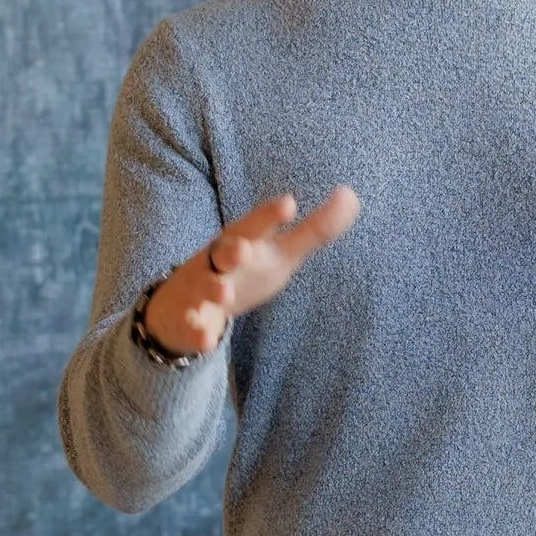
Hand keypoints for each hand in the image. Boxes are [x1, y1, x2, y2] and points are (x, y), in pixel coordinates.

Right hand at [140, 187, 361, 357]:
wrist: (184, 304)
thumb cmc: (243, 271)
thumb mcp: (280, 253)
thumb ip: (315, 230)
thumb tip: (352, 195)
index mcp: (242, 241)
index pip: (255, 224)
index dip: (269, 215)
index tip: (289, 204)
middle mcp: (218, 261)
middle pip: (223, 252)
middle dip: (232, 250)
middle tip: (245, 250)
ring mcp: (200, 289)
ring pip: (203, 287)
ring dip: (214, 290)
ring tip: (226, 294)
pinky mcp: (188, 319)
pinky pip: (191, 326)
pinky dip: (197, 332)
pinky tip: (207, 340)